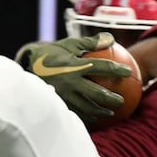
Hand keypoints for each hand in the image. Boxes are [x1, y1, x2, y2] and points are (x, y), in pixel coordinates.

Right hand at [15, 32, 132, 125]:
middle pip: (96, 93)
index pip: (101, 67)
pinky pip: (75, 112)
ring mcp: (64, 94)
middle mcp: (70, 81)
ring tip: (111, 112)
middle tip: (122, 101)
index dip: (116, 69)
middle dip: (111, 98)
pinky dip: (87, 116)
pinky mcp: (58, 102)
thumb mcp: (70, 44)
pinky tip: (95, 118)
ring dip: (100, 111)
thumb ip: (91, 42)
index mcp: (74, 65)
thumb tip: (112, 39)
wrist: (28, 67)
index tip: (128, 72)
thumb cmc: (53, 54)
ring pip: (86, 106)